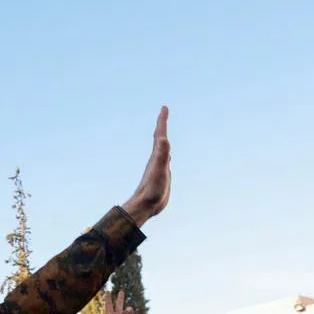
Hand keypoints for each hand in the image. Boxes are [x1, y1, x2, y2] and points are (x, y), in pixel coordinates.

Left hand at [121, 106, 170, 226]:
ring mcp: (158, 167)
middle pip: (159, 138)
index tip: (164, 107)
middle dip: (162, 125)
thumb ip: (161, 155)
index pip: (159, 134)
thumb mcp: (159, 170)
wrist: (145, 205)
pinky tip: (168, 156)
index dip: (162, 120)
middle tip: (164, 113)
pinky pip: (165, 160)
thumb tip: (162, 138)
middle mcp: (156, 159)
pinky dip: (167, 154)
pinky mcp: (161, 175)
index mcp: (156, 156)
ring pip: (161, 149)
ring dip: (163, 139)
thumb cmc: (152, 189)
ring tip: (164, 131)